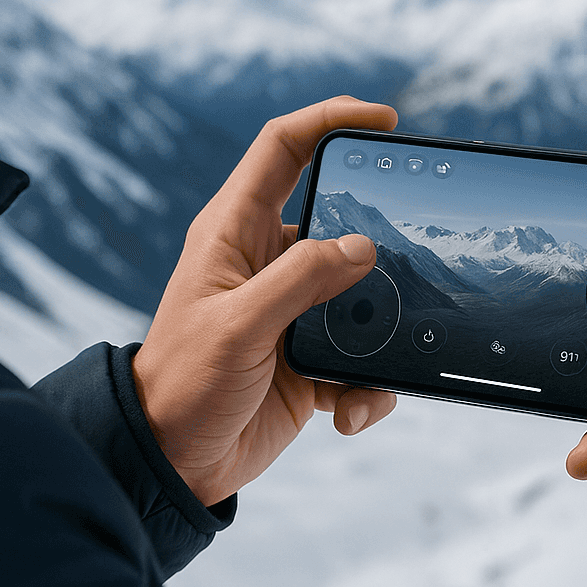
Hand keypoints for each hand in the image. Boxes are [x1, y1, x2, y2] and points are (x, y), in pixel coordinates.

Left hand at [132, 96, 400, 506]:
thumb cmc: (182, 387)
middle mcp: (268, 261)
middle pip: (340, 216)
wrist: (173, 467)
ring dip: (381, 327)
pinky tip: (349, 409)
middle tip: (413, 242)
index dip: (330, 119)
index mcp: (235, 232)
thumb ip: (301, 279)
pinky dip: (368, 384)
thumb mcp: (238, 326)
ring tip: (373, 358)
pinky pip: (363, 356)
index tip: (384, 119)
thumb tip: (363, 246)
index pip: (282, 149)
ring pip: (364, 291)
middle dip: (380, 232)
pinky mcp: (313, 357)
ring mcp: (294, 309)